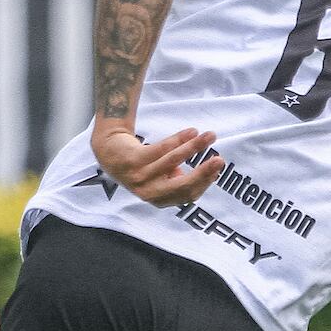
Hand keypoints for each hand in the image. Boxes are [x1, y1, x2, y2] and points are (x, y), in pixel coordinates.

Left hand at [89, 124, 225, 206]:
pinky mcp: (133, 160)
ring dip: (194, 147)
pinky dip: (179, 138)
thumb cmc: (143, 165)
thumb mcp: (162, 178)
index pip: (188, 195)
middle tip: (220, 160)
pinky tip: (191, 131)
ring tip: (210, 136)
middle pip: (182, 185)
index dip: (205, 182)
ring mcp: (139, 177)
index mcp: (158, 199)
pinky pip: (161, 148)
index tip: (217, 168)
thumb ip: (180, 180)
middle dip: (203, 172)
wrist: (111, 152)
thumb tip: (206, 174)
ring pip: (173, 161)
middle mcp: (148, 192)